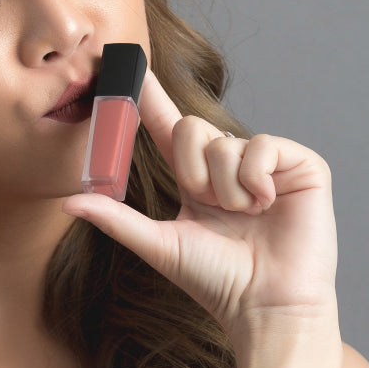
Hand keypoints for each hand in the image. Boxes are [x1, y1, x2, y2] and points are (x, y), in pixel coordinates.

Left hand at [60, 68, 338, 343]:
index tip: (125, 62)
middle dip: (191, 170)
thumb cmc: (217, 282)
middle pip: (191, 127)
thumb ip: (116, 218)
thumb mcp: (159, 245)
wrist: (266, 306)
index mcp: (196, 180)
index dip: (146, 96)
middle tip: (211, 206)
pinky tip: (268, 206)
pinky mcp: (300, 164)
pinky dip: (255, 180)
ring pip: (224, 141)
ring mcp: (265, 163)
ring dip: (225, 187)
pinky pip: (262, 146)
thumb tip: (68, 202)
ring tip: (245, 216)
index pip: (166, 127)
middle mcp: (228, 165)